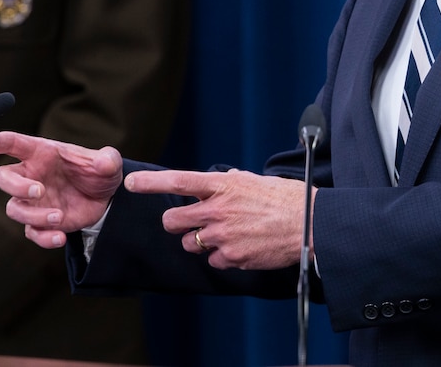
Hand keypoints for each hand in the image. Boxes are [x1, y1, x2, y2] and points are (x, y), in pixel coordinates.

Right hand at [0, 130, 123, 248]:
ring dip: (33, 215)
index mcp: (42, 154)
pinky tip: (60, 238)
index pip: (15, 144)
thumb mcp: (109, 162)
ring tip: (59, 216)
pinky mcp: (40, 221)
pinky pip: (31, 232)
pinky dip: (43, 237)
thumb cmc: (98, 172)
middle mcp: (32, 176)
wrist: (105, 198)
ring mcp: (33, 201)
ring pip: (14, 208)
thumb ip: (107, 159)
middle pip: (4, 177)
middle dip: (15, 186)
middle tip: (38, 191)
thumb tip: (104, 163)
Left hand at [125, 169, 314, 270]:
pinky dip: (221, 256)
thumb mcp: (257, 181)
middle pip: (173, 220)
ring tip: (226, 235)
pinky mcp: (230, 257)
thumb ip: (233, 182)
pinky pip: (211, 260)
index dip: (152, 182)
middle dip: (176, 222)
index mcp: (224, 186)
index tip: (131, 182)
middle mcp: (218, 210)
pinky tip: (240, 247)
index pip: (179, 181)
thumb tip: (221, 180)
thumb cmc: (287, 200)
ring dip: (199, 241)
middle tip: (189, 222)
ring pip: (188, 243)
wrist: (310, 225)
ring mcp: (222, 236)